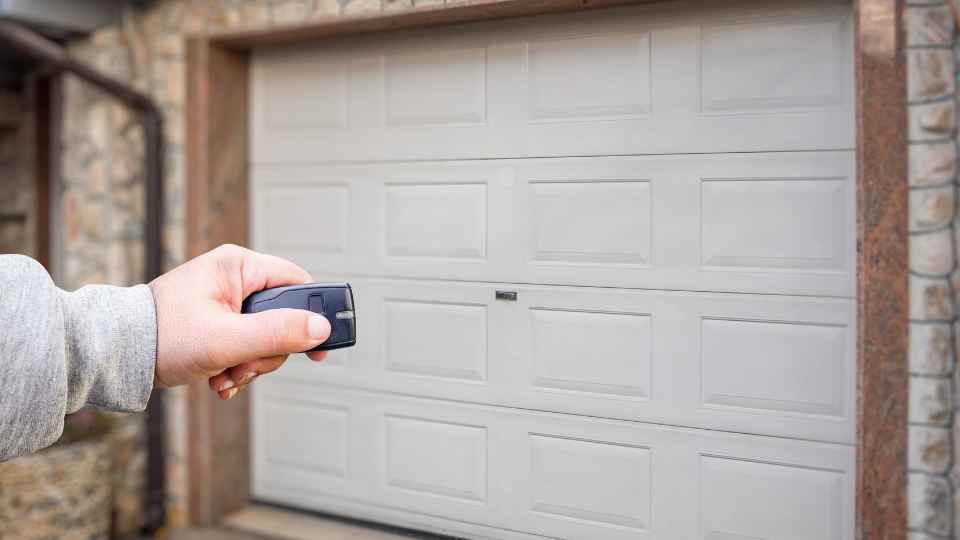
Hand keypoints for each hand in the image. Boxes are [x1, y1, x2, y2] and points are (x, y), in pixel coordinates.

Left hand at [149, 244, 329, 398]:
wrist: (116, 355)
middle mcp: (234, 278)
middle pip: (283, 317)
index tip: (318, 348)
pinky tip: (219, 377)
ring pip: (265, 336)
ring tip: (226, 375)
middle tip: (245, 366)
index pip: (297, 283)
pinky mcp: (217, 320)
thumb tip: (321, 329)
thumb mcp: (227, 339)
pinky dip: (238, 366)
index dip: (313, 315)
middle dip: (268, 351)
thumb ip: (277, 333)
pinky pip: (246, 344)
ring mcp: (225, 300)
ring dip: (251, 364)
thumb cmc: (162, 337)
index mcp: (238, 266)